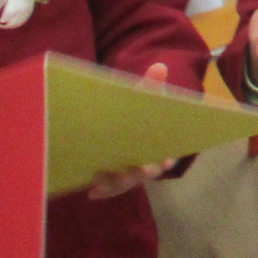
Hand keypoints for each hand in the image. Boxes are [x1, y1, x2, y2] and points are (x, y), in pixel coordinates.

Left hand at [88, 63, 177, 197]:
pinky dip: (100, 191)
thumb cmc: (131, 116)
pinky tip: (92, 191)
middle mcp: (143, 166)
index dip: (166, 160)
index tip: (166, 160)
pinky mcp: (108, 183)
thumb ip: (150, 87)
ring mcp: (125, 176)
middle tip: (140, 169)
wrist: (109, 130)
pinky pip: (105, 190)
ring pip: (122, 184)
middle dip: (141, 172)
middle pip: (144, 173)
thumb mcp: (140, 100)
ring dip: (116, 183)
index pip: (165, 156)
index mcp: (156, 148)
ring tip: (105, 178)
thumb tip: (159, 66)